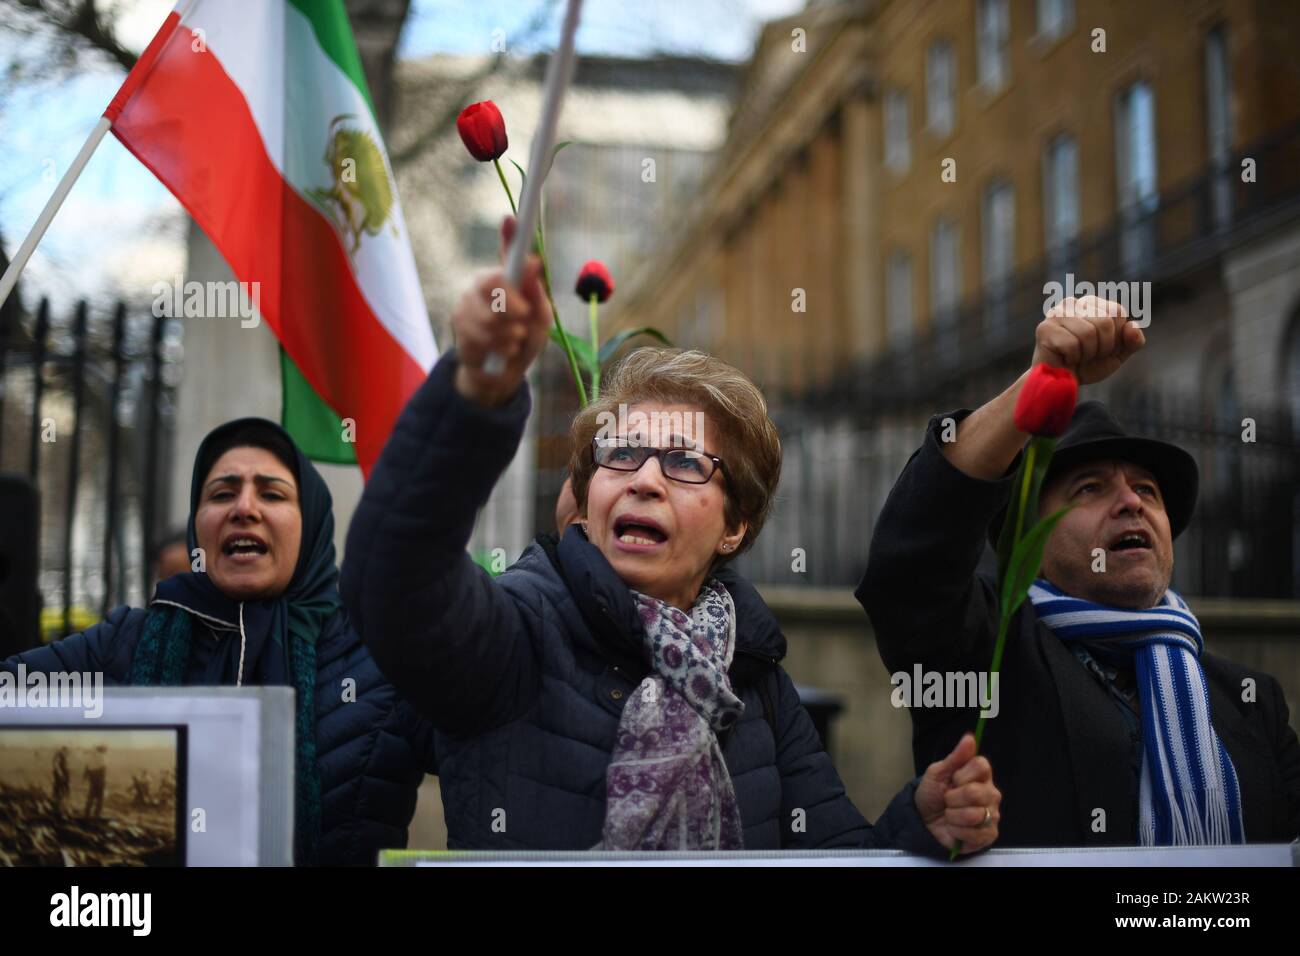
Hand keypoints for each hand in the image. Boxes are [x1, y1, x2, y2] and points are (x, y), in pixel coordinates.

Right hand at [452, 214, 553, 406]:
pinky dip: (500, 347)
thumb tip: (534, 261)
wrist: (501, 374)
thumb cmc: (523, 339)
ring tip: (511, 339)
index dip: (509, 237)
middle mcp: (482, 284)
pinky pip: (483, 334)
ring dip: (510, 334)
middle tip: (522, 319)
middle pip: (496, 283)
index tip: (512, 219)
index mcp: (505, 279)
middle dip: (514, 307)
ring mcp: (467, 303)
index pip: (507, 254)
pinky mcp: (459, 325)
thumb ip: (536, 293)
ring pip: (492, 315)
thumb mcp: (540, 318)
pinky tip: (498, 349)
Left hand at [914, 732, 1000, 853]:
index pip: (981, 766)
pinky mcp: (989, 835)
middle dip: (952, 798)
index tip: (952, 779)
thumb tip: (969, 737)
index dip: (962, 774)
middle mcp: (991, 793)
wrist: (924, 820)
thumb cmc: (932, 793)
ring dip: (953, 816)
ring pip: (974, 815)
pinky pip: (975, 834)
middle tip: (947, 800)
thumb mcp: (937, 773)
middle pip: (975, 792)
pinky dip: (958, 832)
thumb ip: (955, 757)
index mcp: (980, 775)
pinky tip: (955, 829)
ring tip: (950, 815)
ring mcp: (992, 815)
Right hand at [1031, 295, 1144, 384]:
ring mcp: (1057, 314)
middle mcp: (1073, 303)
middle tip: (1088, 354)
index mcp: (1092, 303)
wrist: (1062, 383)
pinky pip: (1071, 344)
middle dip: (1102, 347)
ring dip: (1086, 354)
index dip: (1115, 337)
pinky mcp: (1044, 328)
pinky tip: (1064, 358)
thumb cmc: (1087, 365)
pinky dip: (1072, 358)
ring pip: (1088, 333)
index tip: (1101, 346)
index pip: (1117, 311)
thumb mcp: (1117, 354)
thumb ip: (1133, 341)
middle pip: (1104, 322)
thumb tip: (1133, 327)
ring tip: (1076, 356)